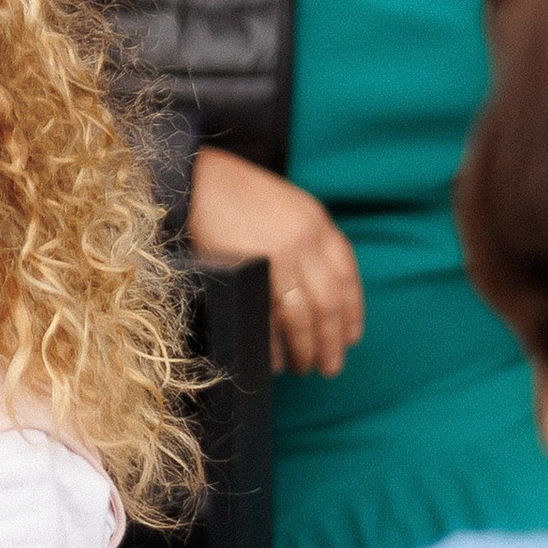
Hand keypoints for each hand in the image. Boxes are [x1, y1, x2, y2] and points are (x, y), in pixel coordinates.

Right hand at [188, 145, 365, 376]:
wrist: (195, 179)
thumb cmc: (234, 195)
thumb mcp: (284, 207)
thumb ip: (306, 240)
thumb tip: (317, 290)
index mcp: (316, 222)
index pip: (346, 276)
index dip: (352, 312)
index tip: (351, 338)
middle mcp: (305, 240)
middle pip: (329, 302)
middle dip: (332, 340)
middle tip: (330, 366)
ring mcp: (278, 256)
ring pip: (303, 316)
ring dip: (306, 348)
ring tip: (304, 368)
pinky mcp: (250, 271)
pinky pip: (270, 318)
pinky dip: (275, 344)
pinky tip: (275, 359)